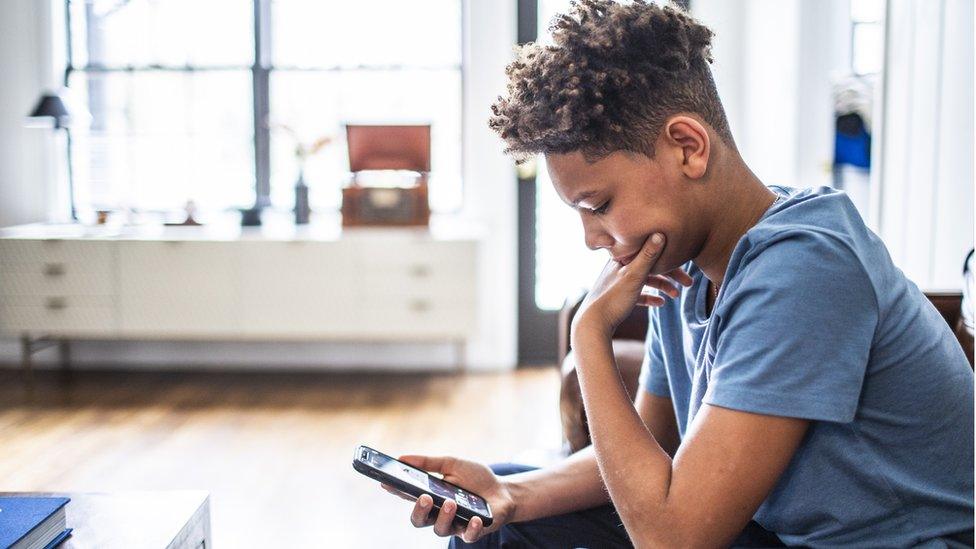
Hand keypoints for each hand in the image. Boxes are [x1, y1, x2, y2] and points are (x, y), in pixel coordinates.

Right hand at [381, 455, 515, 542]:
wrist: (504, 491)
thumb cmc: (475, 478)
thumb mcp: (452, 464)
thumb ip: (429, 463)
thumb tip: (402, 457)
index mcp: (431, 496)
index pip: (408, 496)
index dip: (396, 491)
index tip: (386, 483)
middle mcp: (439, 514)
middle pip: (419, 520)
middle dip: (419, 510)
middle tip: (424, 497)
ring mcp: (455, 524)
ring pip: (440, 529)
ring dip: (444, 516)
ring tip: (451, 502)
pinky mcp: (473, 532)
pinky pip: (468, 536)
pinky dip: (471, 528)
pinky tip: (475, 518)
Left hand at [573, 233, 688, 339]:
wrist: (592, 324)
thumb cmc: (612, 299)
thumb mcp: (633, 276)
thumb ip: (648, 256)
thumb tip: (660, 232)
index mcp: (621, 259)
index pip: (648, 252)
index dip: (668, 257)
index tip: (685, 263)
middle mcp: (618, 268)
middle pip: (649, 266)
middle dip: (670, 274)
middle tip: (689, 283)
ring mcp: (617, 283)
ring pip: (645, 280)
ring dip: (662, 286)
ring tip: (676, 296)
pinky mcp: (617, 298)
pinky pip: (637, 294)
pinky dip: (650, 297)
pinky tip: (661, 303)